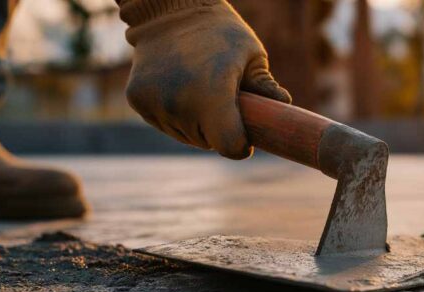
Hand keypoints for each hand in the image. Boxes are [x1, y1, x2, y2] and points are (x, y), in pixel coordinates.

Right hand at [119, 0, 290, 158]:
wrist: (169, 9)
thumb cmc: (220, 32)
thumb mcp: (251, 56)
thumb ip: (266, 87)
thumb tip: (285, 106)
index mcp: (212, 95)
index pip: (229, 146)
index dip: (240, 144)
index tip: (244, 134)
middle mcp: (179, 103)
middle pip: (207, 142)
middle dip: (219, 129)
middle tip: (223, 99)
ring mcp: (154, 103)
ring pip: (186, 135)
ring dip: (196, 123)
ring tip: (200, 89)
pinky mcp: (137, 100)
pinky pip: (165, 123)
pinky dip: (175, 114)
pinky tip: (178, 86)